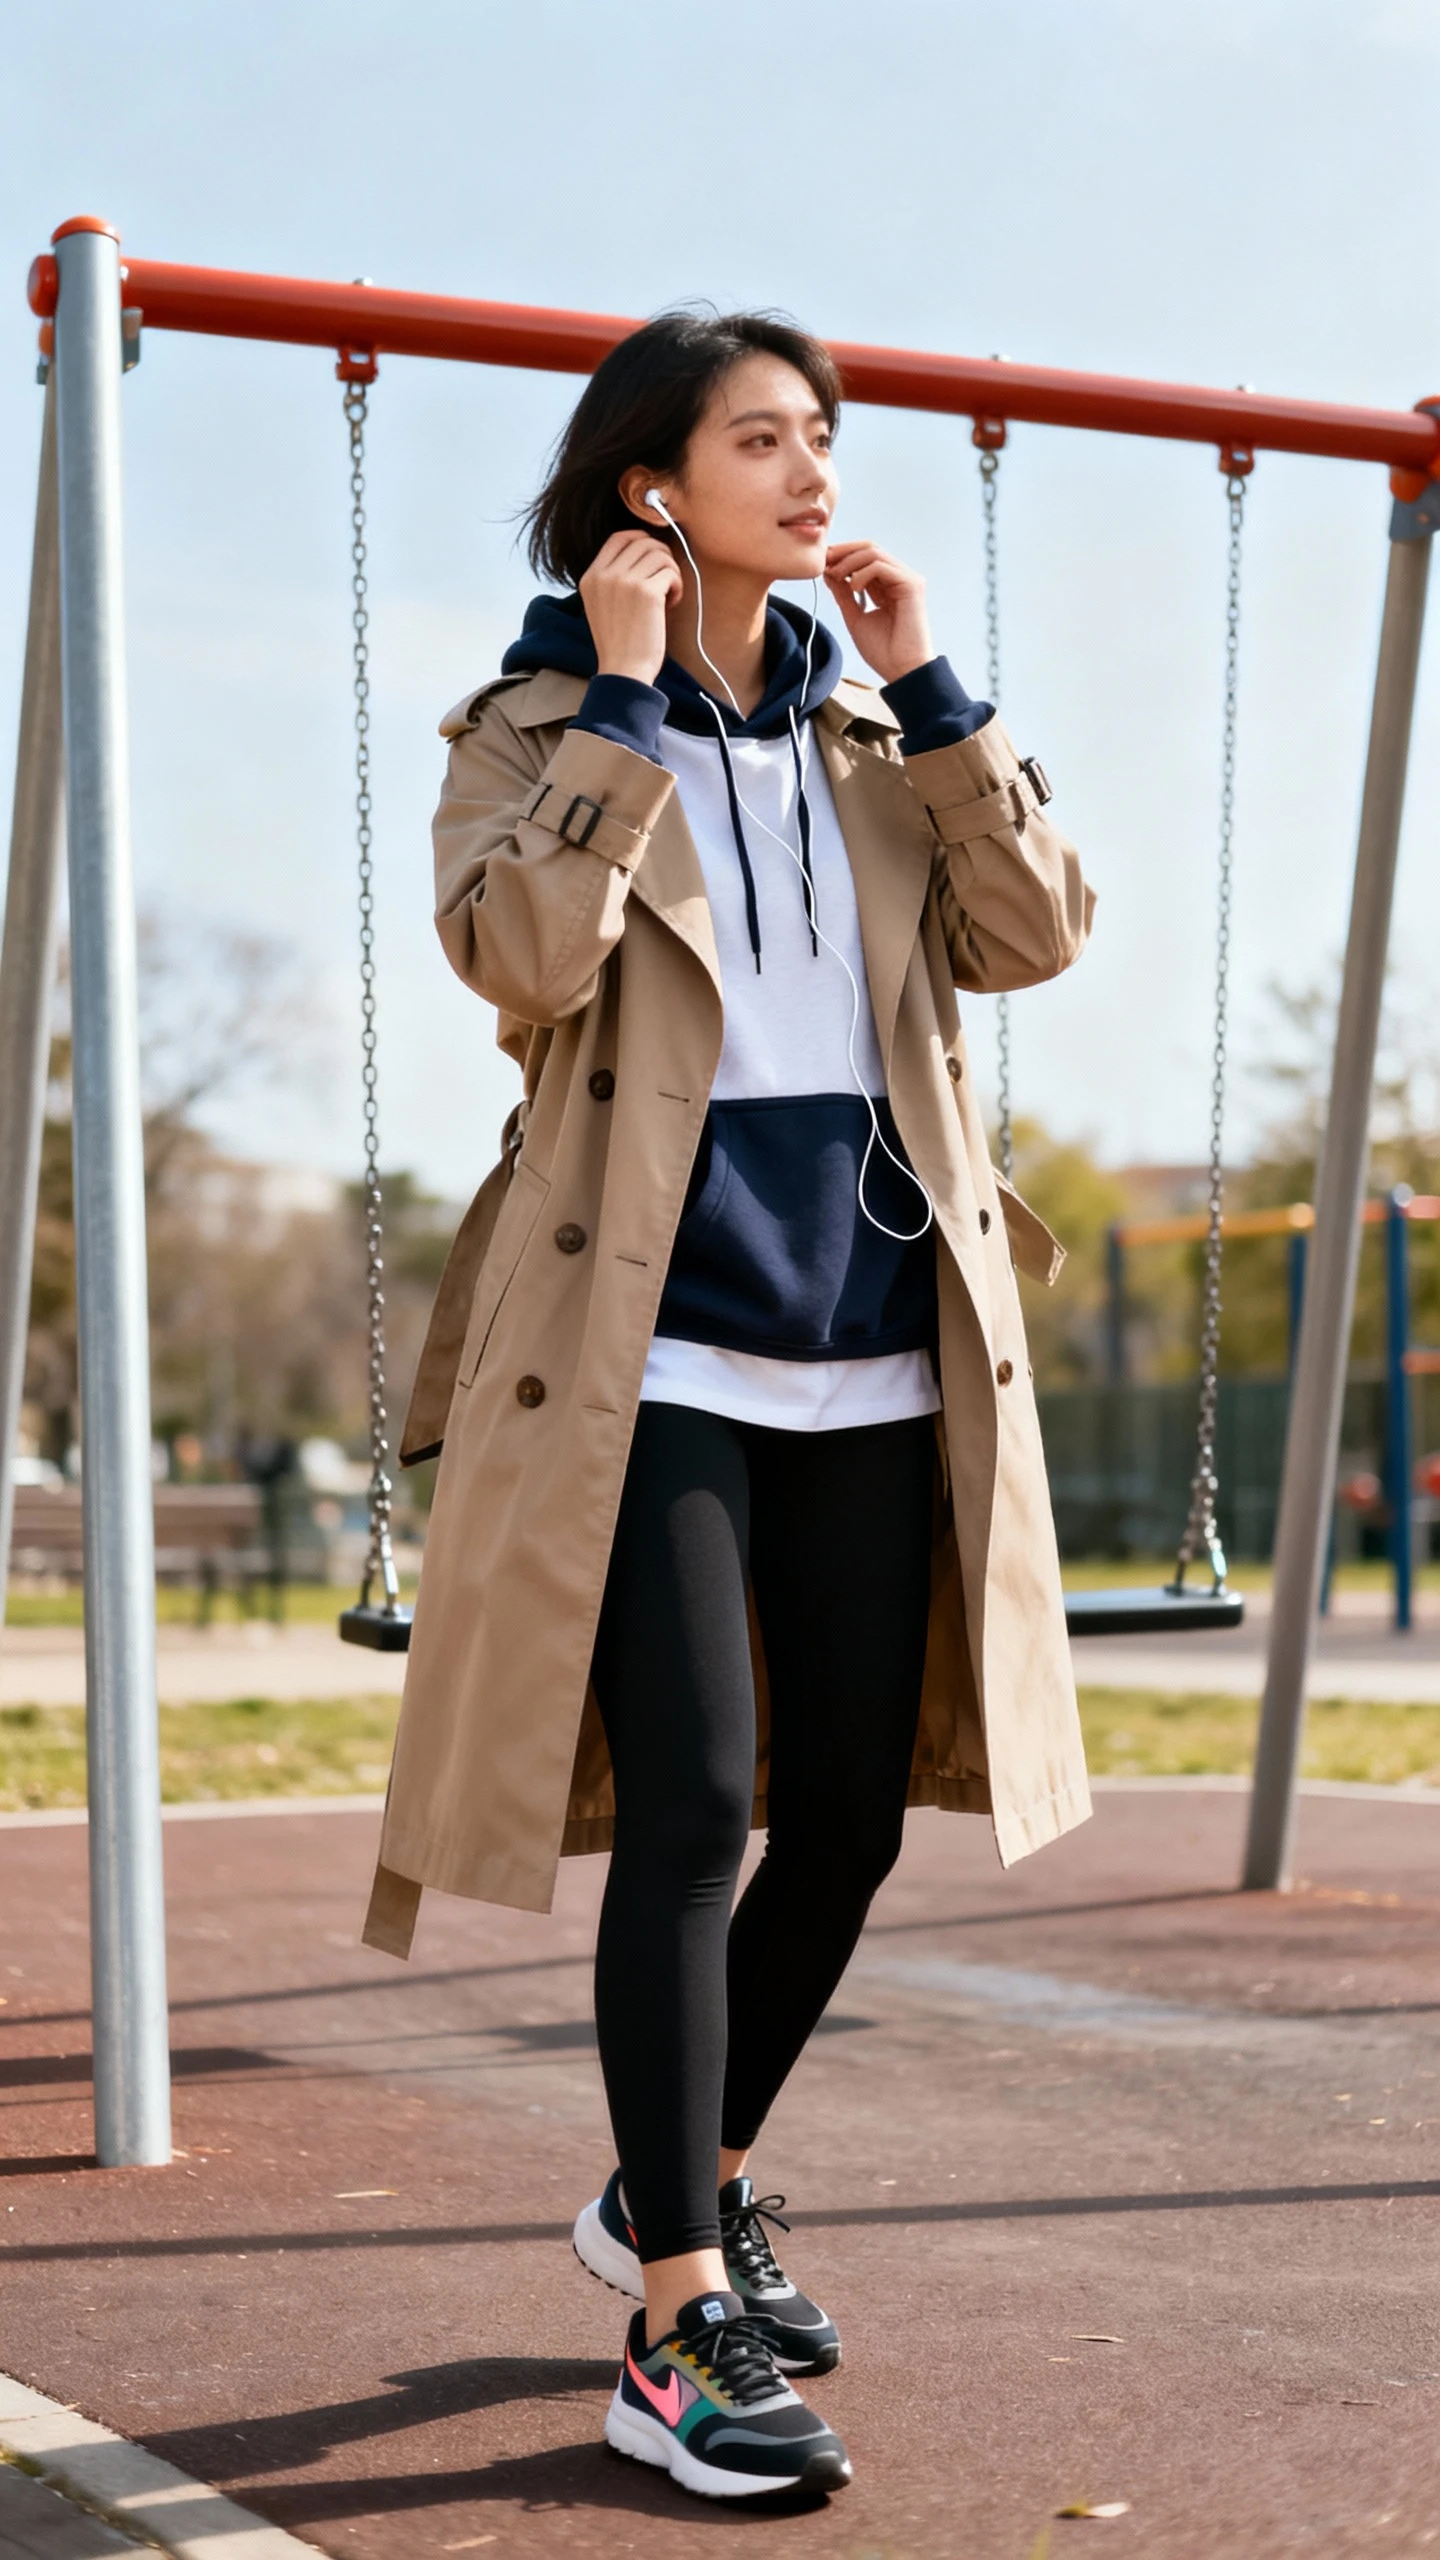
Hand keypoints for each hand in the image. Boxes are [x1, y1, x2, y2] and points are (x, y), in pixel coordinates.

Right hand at [579, 530, 683, 685]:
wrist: (624, 671)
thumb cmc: (620, 643)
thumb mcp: (602, 605)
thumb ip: (613, 578)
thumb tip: (646, 550)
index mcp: (591, 577)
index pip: (618, 538)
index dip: (641, 540)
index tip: (654, 556)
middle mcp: (605, 575)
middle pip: (643, 543)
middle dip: (661, 557)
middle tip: (665, 581)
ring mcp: (625, 581)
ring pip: (660, 554)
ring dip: (671, 572)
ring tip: (668, 595)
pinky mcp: (647, 592)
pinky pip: (671, 572)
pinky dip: (677, 586)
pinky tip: (672, 603)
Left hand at [823, 542, 933, 684]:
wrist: (901, 670)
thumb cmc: (882, 651)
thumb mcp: (855, 617)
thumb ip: (844, 595)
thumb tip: (829, 572)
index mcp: (887, 587)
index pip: (865, 558)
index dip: (843, 556)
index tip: (822, 562)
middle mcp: (899, 579)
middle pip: (870, 549)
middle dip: (844, 551)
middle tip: (825, 559)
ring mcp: (907, 580)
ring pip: (875, 553)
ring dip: (850, 561)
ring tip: (836, 575)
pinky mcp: (912, 585)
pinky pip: (882, 567)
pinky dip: (862, 573)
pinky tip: (853, 587)